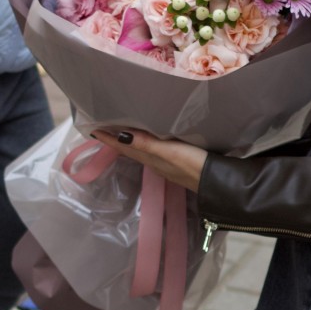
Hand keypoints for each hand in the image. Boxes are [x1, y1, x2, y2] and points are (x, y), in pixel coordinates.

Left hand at [91, 128, 207, 193]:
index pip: (124, 146)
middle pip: (130, 149)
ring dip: (130, 141)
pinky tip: (151, 140)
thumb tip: (120, 136)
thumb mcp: (169, 152)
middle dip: (116, 139)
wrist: (218, 183)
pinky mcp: (177, 163)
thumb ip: (147, 144)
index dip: (109, 138)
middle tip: (104, 126)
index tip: (93, 129)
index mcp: (150, 158)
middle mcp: (155, 162)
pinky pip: (154, 152)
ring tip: (122, 130)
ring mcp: (166, 164)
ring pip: (142, 151)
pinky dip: (146, 144)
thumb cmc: (194, 165)